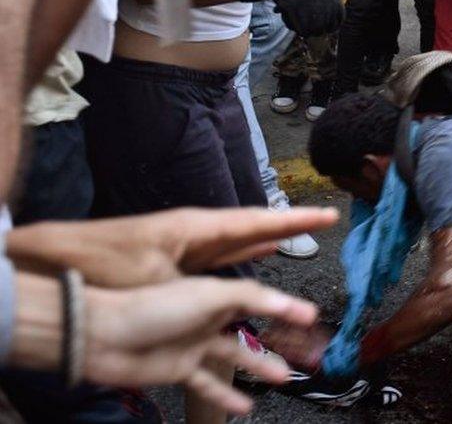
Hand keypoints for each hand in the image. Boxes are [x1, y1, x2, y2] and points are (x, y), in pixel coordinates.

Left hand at [6, 207, 339, 287]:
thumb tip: (229, 296)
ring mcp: (189, 244)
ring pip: (241, 239)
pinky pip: (223, 255)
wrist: (66, 261)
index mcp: (198, 227)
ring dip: (271, 238)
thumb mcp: (157, 278)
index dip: (295, 220)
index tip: (326, 213)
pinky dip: (247, 254)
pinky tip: (259, 257)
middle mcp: (199, 231)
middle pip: (255, 225)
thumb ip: (197, 284)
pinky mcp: (178, 260)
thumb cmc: (109, 265)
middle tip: (325, 217)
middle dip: (290, 223)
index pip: (258, 221)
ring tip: (300, 234)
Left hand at [85, 277, 318, 414]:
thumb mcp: (209, 295)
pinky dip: (225, 397)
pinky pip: (207, 386)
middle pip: (253, 328)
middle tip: (307, 348)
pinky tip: (244, 407)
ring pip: (235, 358)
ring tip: (285, 377)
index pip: (260, 298)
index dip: (286, 306)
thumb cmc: (152, 307)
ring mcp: (194, 345)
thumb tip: (288, 304)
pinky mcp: (179, 370)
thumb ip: (250, 298)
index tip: (311, 316)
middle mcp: (208, 317)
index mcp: (217, 293)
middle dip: (280, 337)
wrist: (103, 336)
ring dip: (260, 367)